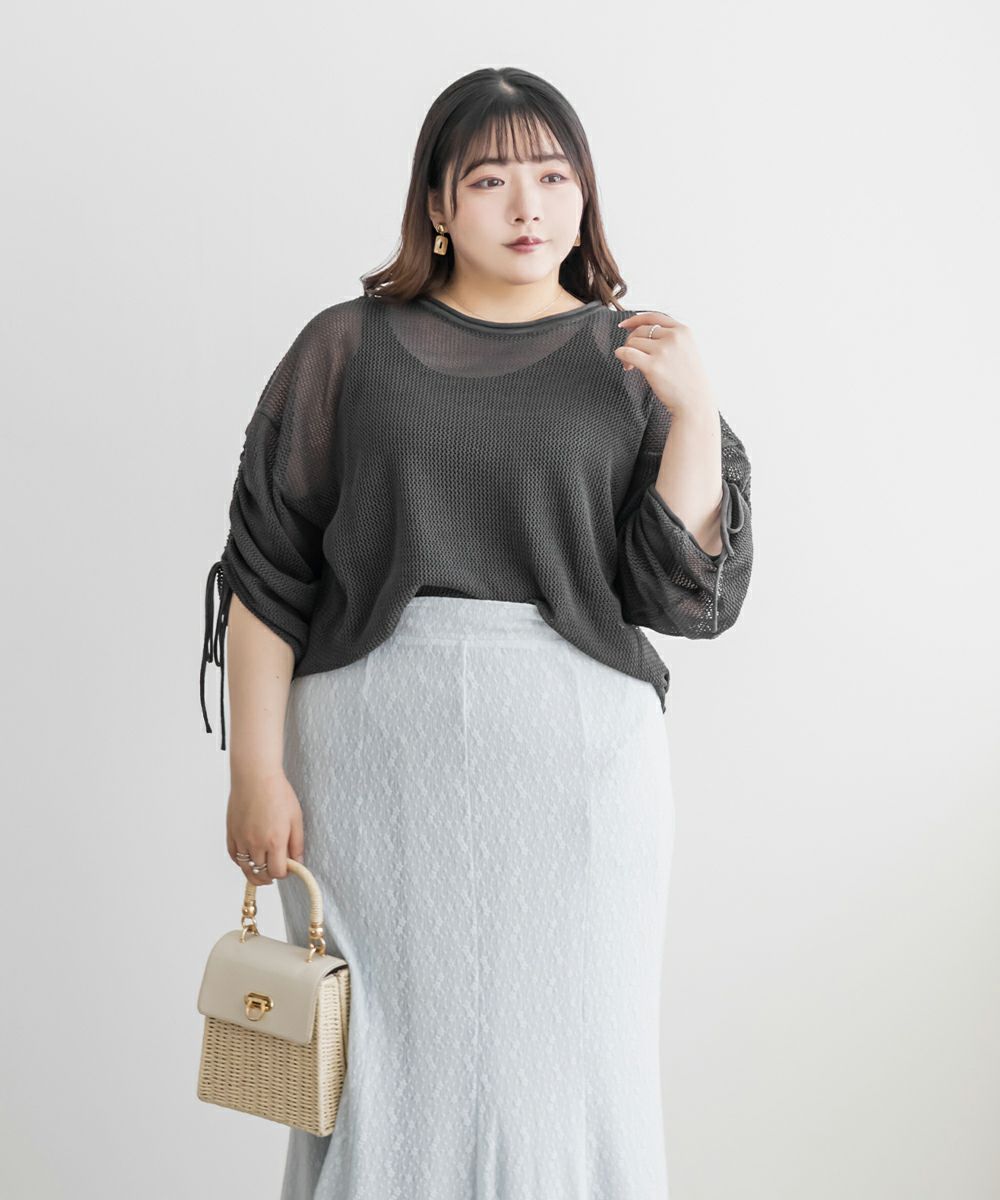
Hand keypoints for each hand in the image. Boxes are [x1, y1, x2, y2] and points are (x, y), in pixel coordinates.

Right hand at [227, 768, 304, 885]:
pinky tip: (249, 860)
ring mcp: (241, 839)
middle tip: (276, 872)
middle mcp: (255, 843)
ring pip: (245, 868)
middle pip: (261, 873)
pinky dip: (241, 862)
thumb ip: (297, 843)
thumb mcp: (296, 818)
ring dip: (255, 873)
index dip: (285, 873)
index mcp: (274, 841)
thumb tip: (298, 862)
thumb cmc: (278, 793)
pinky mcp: (231, 833)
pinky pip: (234, 856)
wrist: (255, 776)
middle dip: (270, 875)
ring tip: (263, 873)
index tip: (288, 868)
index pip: (278, 872)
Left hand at [614, 311, 715, 417]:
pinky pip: (627, 353)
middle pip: (641, 330)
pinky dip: (621, 356)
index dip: (636, 319)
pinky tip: (626, 365)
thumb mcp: (687, 350)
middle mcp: (674, 337)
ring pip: (633, 341)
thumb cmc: (689, 380)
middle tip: (630, 356)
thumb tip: (641, 332)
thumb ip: (670, 339)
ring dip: (627, 353)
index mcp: (683, 331)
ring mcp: (663, 350)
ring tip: (631, 366)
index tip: (625, 325)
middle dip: (631, 341)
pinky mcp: (653, 365)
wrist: (695, 401)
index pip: (655, 317)